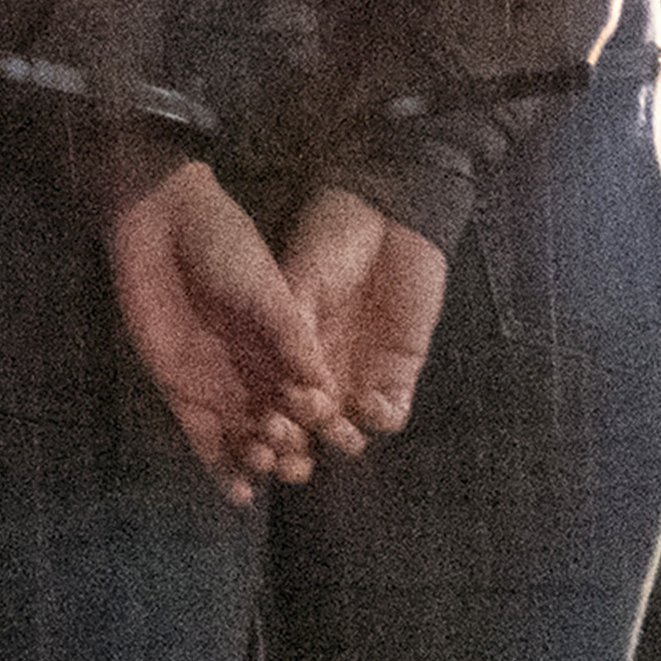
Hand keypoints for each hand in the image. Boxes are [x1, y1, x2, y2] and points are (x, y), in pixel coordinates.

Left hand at [108, 156, 330, 503]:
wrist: (164, 225)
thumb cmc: (225, 245)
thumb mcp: (267, 288)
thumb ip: (291, 336)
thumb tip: (325, 384)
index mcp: (288, 348)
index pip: (314, 399)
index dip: (325, 421)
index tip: (337, 436)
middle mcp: (259, 374)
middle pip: (283, 428)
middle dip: (292, 448)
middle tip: (294, 459)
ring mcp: (221, 387)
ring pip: (246, 441)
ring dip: (258, 461)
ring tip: (264, 466)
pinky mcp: (182, 394)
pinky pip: (205, 442)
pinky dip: (221, 469)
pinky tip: (239, 494)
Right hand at [279, 186, 451, 449]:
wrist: (389, 216)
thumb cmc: (332, 238)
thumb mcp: (297, 280)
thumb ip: (287, 329)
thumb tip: (277, 380)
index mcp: (289, 354)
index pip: (272, 402)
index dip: (265, 423)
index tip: (262, 430)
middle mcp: (323, 374)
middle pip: (308, 428)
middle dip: (300, 444)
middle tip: (294, 444)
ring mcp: (361, 377)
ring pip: (348, 431)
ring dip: (339, 437)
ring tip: (335, 428)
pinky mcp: (399, 374)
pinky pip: (390, 414)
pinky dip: (379, 417)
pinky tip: (369, 403)